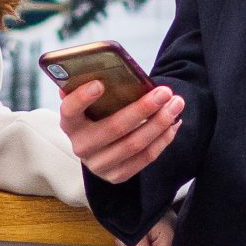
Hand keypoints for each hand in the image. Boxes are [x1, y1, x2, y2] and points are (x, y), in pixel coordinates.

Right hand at [58, 77, 184, 183]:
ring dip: (160, 123)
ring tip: (176, 104)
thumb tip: (104, 70)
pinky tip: (173, 122)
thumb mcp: (93, 102)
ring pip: (134, 144)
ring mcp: (98, 164)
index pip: (69, 110)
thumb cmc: (99, 114)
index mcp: (70, 122)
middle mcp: (81, 146)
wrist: (100, 148)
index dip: (82, 98)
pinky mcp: (117, 176)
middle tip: (164, 92)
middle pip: (113, 128)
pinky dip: (163, 138)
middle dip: (143, 108)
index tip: (100, 84)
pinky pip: (145, 157)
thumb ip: (96, 87)